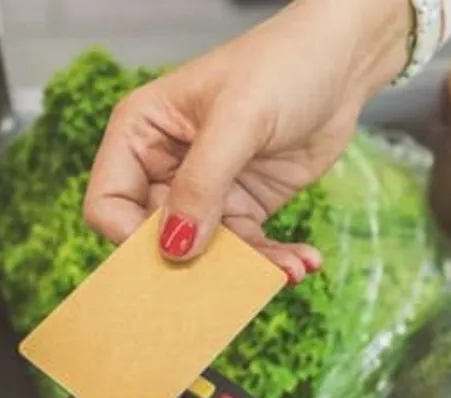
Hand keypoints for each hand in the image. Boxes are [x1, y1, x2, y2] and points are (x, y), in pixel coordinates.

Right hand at [83, 0, 412, 280]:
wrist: (341, 62)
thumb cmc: (282, 65)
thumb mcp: (238, 120)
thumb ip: (202, 184)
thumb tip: (175, 247)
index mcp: (140, 134)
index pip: (109, 205)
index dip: (132, 238)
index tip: (175, 254)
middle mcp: (166, 166)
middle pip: (156, 239)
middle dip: (195, 266)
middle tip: (233, 283)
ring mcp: (207, 190)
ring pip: (207, 253)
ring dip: (246, 270)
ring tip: (289, 269)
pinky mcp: (246, 206)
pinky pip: (248, 250)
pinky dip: (273, 262)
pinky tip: (303, 262)